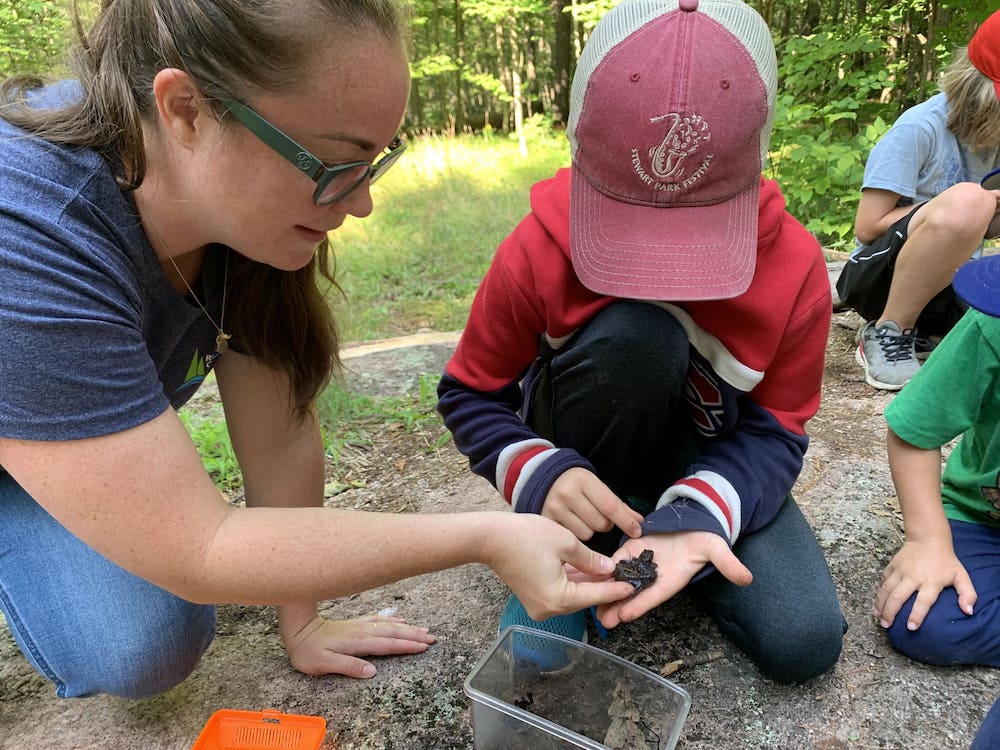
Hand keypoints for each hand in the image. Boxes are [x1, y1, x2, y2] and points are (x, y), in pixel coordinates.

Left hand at [282, 614, 436, 678]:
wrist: (299, 630)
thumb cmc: (309, 651)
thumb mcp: (324, 663)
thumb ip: (349, 666)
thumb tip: (372, 672)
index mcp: (358, 642)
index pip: (388, 645)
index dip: (407, 646)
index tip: (424, 646)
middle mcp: (363, 631)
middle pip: (394, 633)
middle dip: (414, 636)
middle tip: (433, 638)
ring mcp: (361, 626)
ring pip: (389, 625)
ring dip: (408, 628)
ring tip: (424, 629)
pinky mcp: (357, 623)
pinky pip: (380, 619)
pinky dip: (393, 620)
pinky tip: (401, 619)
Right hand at [483, 513, 635, 619]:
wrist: (490, 537)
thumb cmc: (524, 537)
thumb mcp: (565, 543)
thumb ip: (591, 560)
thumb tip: (607, 569)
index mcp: (558, 599)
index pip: (595, 595)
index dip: (615, 588)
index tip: (633, 585)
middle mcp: (548, 609)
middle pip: (584, 597)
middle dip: (603, 585)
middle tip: (624, 574)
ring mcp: (539, 605)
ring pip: (572, 594)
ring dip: (588, 582)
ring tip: (609, 570)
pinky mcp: (533, 597)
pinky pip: (559, 591)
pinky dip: (572, 581)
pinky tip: (587, 570)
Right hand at [542, 467, 642, 540]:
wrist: (544, 479)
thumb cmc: (576, 483)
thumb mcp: (596, 486)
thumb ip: (617, 504)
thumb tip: (638, 521)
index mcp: (583, 480)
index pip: (610, 506)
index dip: (626, 521)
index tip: (637, 531)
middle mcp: (567, 493)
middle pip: (600, 524)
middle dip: (605, 524)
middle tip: (597, 515)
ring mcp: (554, 508)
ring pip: (587, 534)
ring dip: (590, 530)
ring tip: (582, 518)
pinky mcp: (547, 522)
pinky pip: (572, 539)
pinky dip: (576, 534)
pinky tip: (571, 523)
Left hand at [596, 531, 751, 627]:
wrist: (692, 522)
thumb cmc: (703, 537)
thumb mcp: (716, 548)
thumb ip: (727, 563)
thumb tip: (747, 577)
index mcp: (671, 578)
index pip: (654, 595)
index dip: (641, 605)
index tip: (626, 616)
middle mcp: (653, 575)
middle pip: (633, 594)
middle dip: (618, 606)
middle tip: (602, 620)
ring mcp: (640, 563)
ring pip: (620, 581)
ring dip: (606, 592)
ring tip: (590, 606)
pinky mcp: (630, 549)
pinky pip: (614, 561)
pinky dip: (602, 571)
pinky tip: (587, 578)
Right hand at [873, 538, 975, 630]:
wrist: (928, 538)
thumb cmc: (946, 561)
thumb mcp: (961, 575)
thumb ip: (968, 594)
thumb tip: (968, 611)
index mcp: (931, 581)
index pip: (923, 601)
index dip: (917, 615)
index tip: (911, 627)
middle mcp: (913, 576)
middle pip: (898, 597)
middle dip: (890, 612)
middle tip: (886, 625)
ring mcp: (901, 570)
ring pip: (886, 589)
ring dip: (880, 603)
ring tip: (877, 616)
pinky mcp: (892, 565)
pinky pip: (884, 580)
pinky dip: (879, 591)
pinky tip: (878, 601)